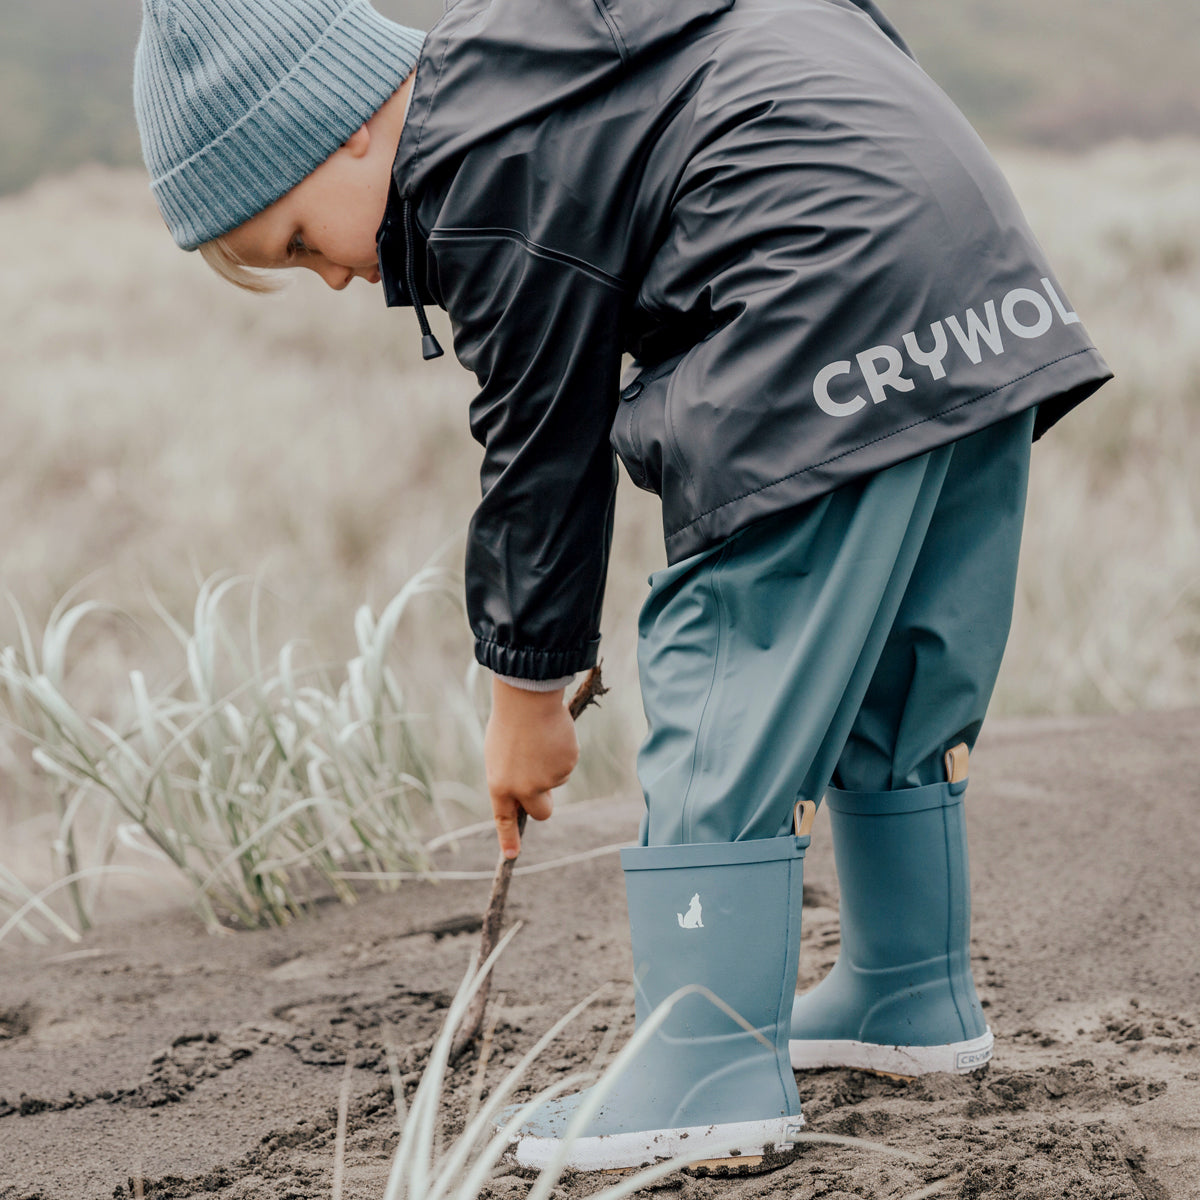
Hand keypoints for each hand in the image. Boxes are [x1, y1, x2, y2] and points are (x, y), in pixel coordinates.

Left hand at [484, 678, 578, 858]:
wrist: (527, 698)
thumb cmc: (509, 722)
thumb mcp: (499, 754)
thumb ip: (510, 777)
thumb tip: (528, 792)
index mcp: (501, 785)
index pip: (504, 819)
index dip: (508, 839)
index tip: (511, 855)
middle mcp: (525, 789)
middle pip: (542, 812)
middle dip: (545, 804)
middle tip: (544, 786)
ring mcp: (549, 779)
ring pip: (556, 780)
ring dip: (551, 764)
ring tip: (540, 738)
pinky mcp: (567, 765)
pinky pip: (567, 763)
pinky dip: (562, 751)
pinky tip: (552, 735)